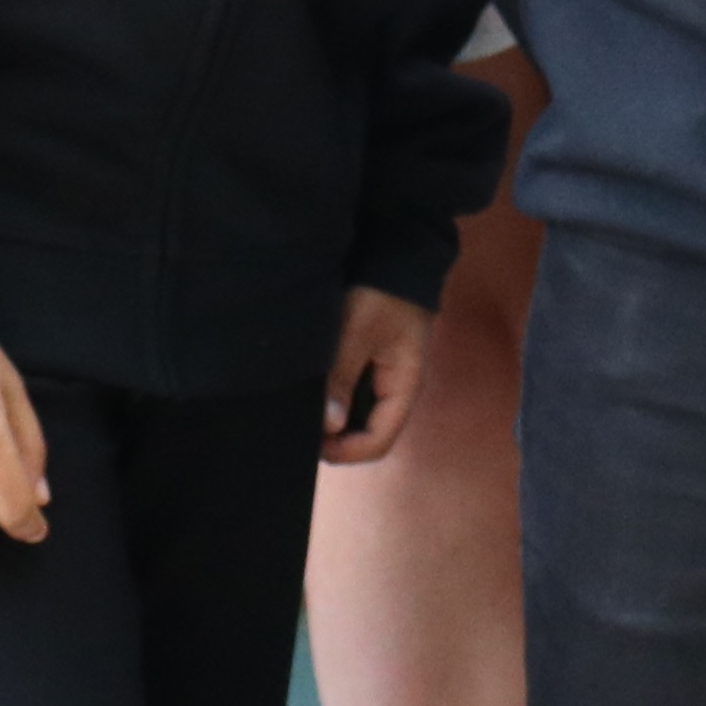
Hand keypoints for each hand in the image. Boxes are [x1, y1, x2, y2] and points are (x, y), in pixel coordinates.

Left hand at [319, 288, 435, 465]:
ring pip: (359, 417)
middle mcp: (396, 388)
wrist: (397, 254)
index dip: (345, 451)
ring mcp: (384, 377)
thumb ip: (342, 378)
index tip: (311, 443)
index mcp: (403, 386)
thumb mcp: (356, 333)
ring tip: (306, 409)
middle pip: (368, 434)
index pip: (378, 442)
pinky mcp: (373, 364)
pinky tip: (315, 391)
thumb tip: (328, 426)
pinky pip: (354, 396)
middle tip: (302, 428)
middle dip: (337, 438)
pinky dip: (335, 400)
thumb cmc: (381, 293)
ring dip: (335, 419)